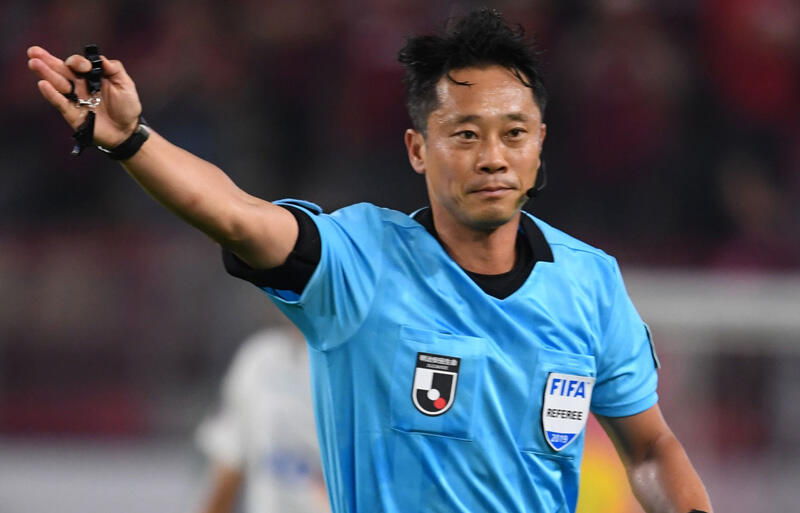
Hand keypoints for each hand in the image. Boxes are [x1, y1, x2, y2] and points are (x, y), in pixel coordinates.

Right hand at [27, 46, 142, 147]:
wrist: (127, 131)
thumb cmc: (127, 107)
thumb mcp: (126, 85)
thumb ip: (115, 70)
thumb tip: (102, 59)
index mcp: (92, 76)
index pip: (78, 64)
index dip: (78, 62)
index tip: (85, 67)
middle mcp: (80, 86)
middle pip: (61, 71)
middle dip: (48, 61)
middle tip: (33, 51)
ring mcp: (75, 99)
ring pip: (58, 84)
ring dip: (45, 74)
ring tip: (34, 63)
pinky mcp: (72, 113)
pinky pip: (60, 103)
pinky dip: (52, 94)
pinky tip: (43, 84)